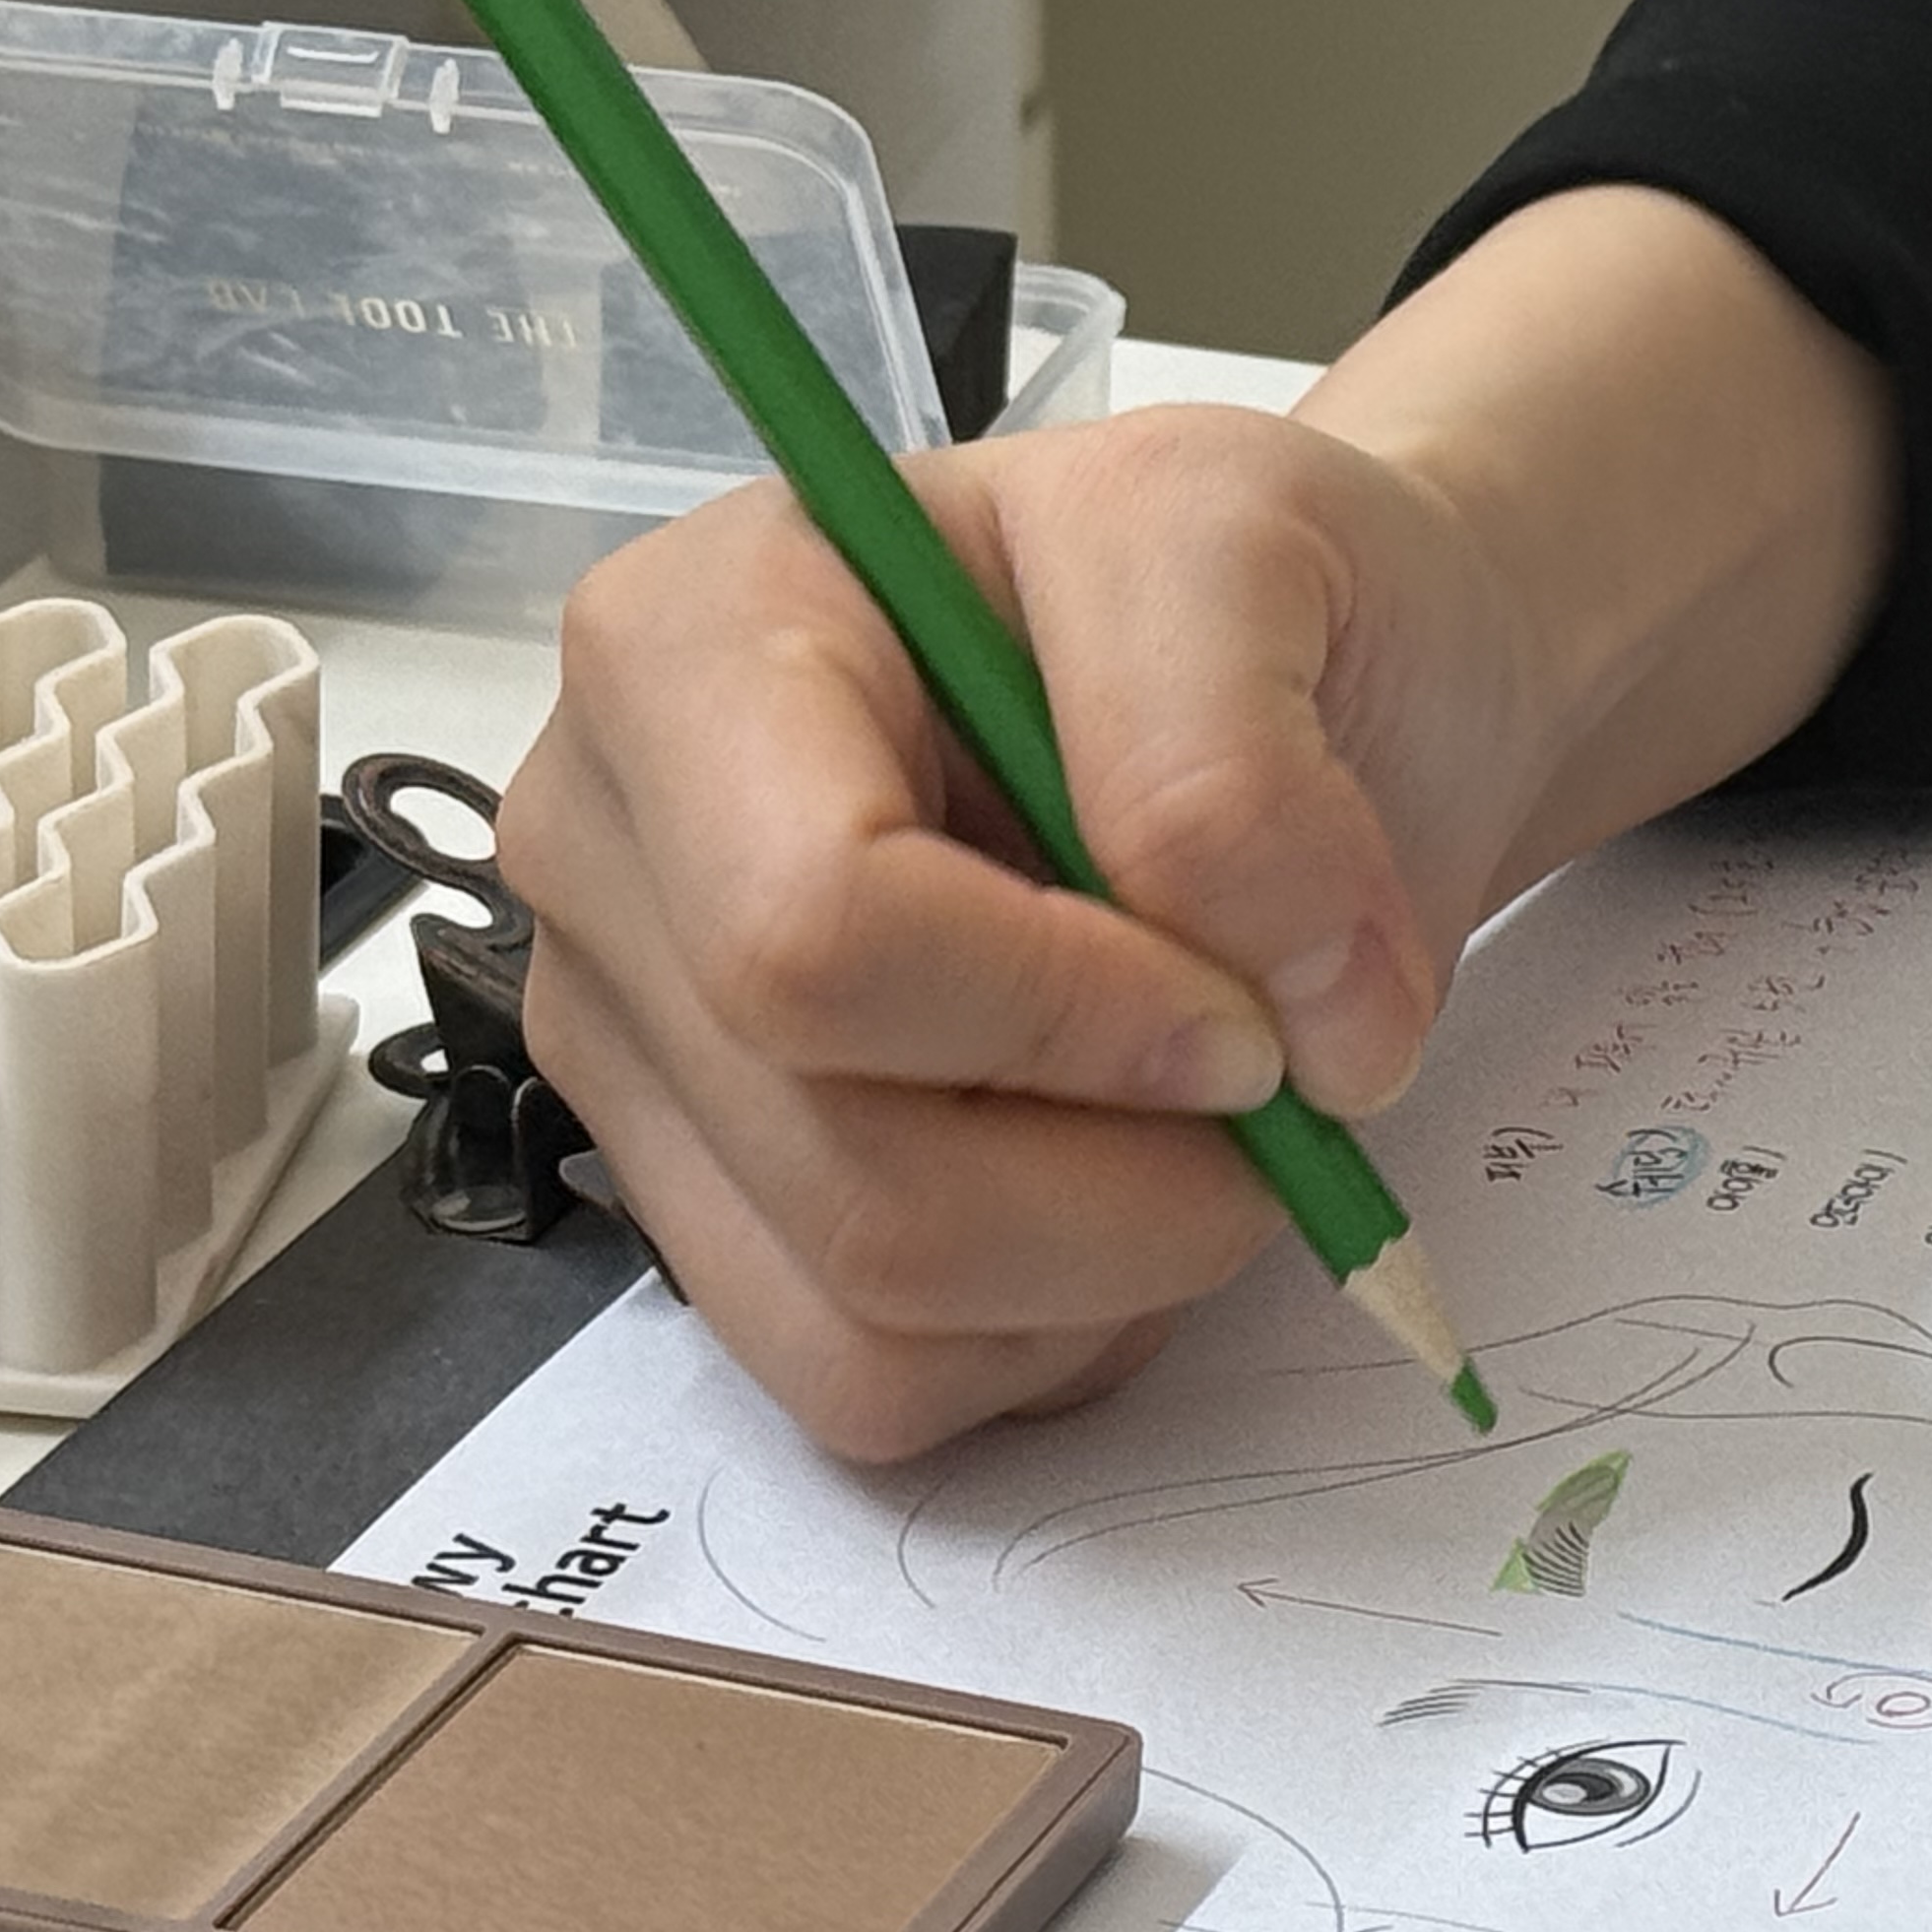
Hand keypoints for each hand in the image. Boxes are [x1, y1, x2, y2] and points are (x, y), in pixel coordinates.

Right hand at [503, 408, 1521, 1461]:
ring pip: (867, 1310)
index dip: (1070, 1019)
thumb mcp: (1256, 549)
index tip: (1251, 1011)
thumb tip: (1282, 1018)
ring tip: (1207, 1125)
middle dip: (1129, 1175)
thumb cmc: (1264, 614)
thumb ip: (1240, 756)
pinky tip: (1121, 1183)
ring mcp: (651, 1060)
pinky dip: (1059, 1332)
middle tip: (1275, 1083)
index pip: (809, 933)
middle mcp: (614, 861)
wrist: (1317, 716)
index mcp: (690, 649)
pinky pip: (879, 1382)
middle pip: (850, 1162)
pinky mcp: (722, 1218)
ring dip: (1114, 1265)